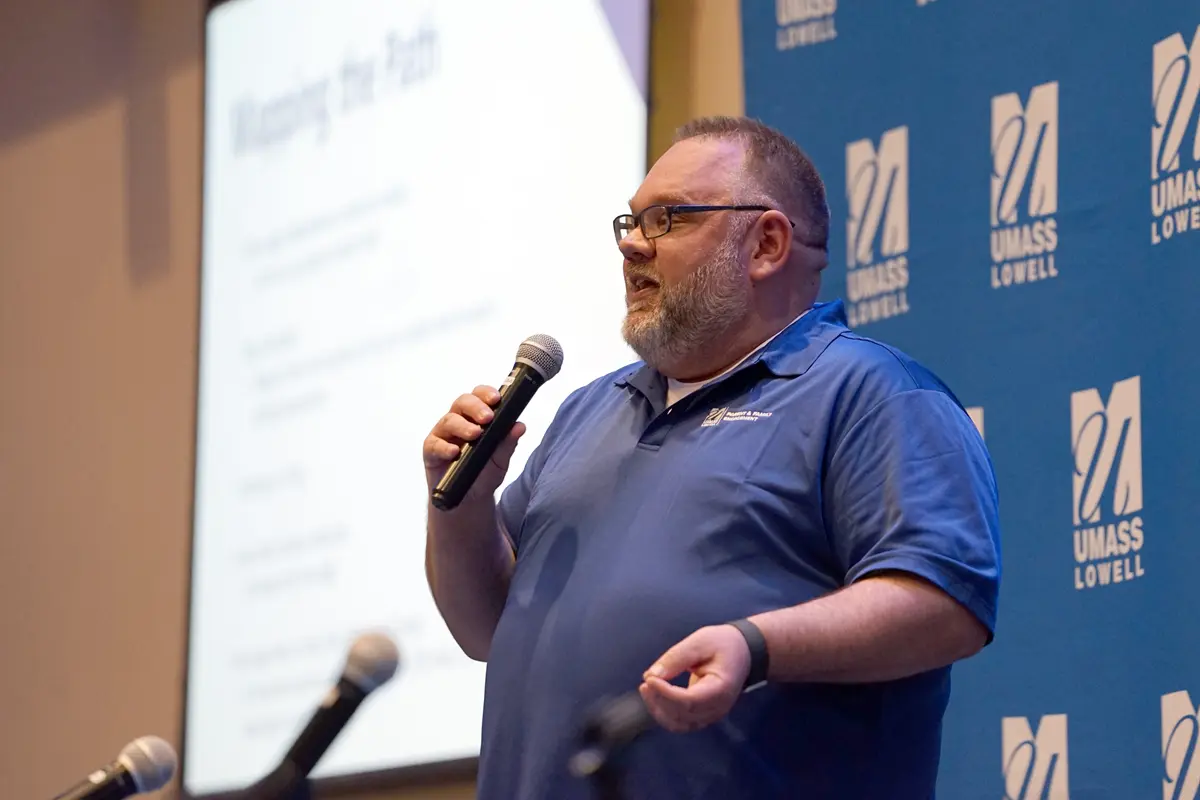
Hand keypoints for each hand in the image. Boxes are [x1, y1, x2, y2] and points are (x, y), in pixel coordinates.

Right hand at [422, 385, 525, 504]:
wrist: (470, 500)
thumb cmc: (484, 474)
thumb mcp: (500, 460)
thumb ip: (508, 443)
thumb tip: (520, 426)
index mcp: (475, 418)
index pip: (479, 397)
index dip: (486, 393)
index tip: (497, 398)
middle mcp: (458, 421)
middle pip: (462, 402)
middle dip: (475, 407)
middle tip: (487, 418)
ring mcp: (443, 435)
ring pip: (448, 421)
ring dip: (462, 426)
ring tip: (475, 435)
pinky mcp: (431, 451)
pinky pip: (434, 444)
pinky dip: (444, 447)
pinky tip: (454, 452)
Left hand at [638, 624, 750, 732]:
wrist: (744, 652)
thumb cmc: (723, 644)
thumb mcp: (700, 642)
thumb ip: (676, 657)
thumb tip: (651, 675)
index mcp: (721, 688)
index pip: (689, 700)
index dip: (666, 693)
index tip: (650, 680)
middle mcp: (718, 707)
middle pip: (682, 715)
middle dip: (659, 700)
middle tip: (646, 681)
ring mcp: (712, 715)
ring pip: (679, 724)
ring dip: (659, 710)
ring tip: (647, 689)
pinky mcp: (704, 715)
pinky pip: (681, 723)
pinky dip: (665, 714)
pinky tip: (656, 697)